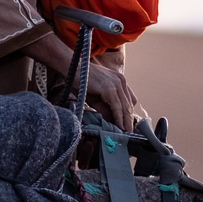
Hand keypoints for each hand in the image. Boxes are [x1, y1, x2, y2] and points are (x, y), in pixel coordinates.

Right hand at [21, 32, 137, 128]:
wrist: (72, 68)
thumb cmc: (82, 81)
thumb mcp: (96, 97)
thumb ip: (105, 108)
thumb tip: (112, 122)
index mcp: (119, 81)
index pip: (129, 100)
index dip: (129, 114)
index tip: (128, 125)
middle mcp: (121, 81)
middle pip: (129, 104)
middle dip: (129, 120)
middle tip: (129, 133)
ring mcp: (116, 83)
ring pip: (125, 106)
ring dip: (126, 121)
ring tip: (126, 133)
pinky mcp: (109, 88)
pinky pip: (117, 106)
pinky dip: (119, 117)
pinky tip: (119, 126)